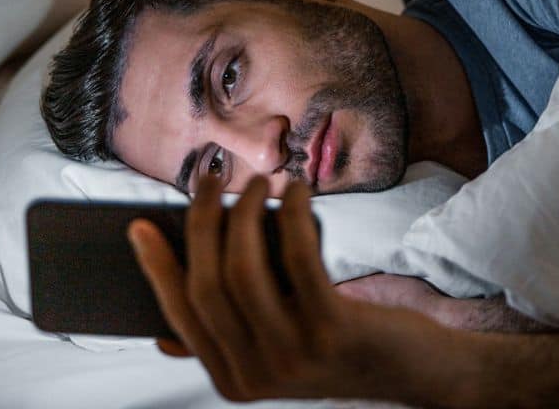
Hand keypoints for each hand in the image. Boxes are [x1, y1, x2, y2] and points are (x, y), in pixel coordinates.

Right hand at [128, 173, 444, 402]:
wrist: (418, 373)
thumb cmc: (345, 346)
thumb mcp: (282, 351)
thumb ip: (233, 337)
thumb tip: (168, 320)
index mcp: (233, 381)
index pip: (180, 316)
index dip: (157, 267)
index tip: (140, 224)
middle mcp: (256, 374)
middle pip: (207, 285)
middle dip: (201, 221)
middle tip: (209, 178)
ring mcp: (294, 356)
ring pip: (243, 270)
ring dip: (245, 212)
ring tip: (259, 181)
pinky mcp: (332, 330)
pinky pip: (297, 259)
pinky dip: (291, 216)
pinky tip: (297, 191)